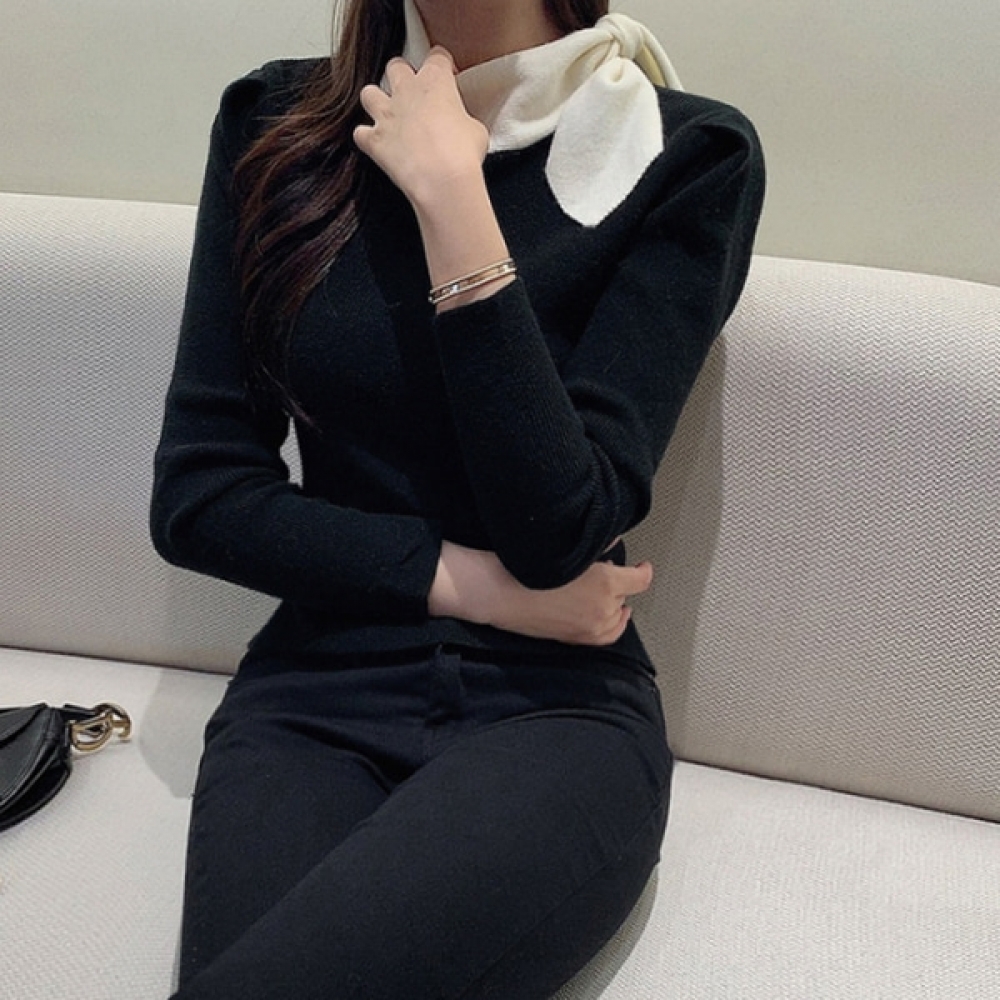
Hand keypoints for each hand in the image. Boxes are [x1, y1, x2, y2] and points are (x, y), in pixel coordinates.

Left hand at [353, 48, 488, 205]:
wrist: (442, 179)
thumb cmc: (463, 154)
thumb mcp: (476, 129)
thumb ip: (463, 119)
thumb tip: (461, 127)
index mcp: (436, 81)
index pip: (437, 57)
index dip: (443, 67)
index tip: (448, 81)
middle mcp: (406, 91)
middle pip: (396, 66)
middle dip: (402, 76)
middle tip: (413, 94)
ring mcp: (387, 114)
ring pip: (369, 93)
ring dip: (376, 102)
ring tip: (387, 115)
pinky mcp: (374, 140)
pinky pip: (359, 133)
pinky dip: (366, 138)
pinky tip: (376, 145)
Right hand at [429, 541, 653, 646]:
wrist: (500, 592)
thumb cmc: (528, 567)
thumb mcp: (568, 549)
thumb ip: (596, 547)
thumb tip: (611, 543)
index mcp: (606, 583)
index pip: (640, 580)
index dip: (644, 570)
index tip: (643, 566)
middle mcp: (603, 609)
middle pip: (624, 595)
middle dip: (619, 583)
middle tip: (607, 570)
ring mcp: (590, 627)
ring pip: (617, 617)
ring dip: (616, 605)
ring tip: (611, 595)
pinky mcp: (575, 638)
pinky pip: (604, 635)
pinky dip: (610, 625)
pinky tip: (606, 618)